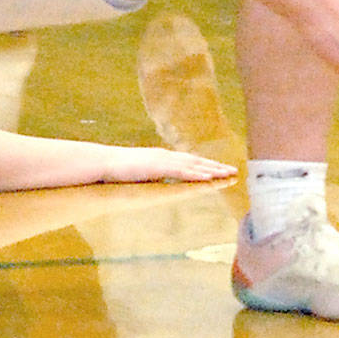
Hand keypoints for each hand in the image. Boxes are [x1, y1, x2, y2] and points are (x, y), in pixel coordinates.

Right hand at [103, 146, 236, 182]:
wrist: (104, 162)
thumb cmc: (119, 169)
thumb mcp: (140, 172)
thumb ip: (151, 175)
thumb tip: (158, 180)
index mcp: (163, 158)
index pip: (190, 162)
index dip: (207, 166)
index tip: (222, 170)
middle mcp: (166, 156)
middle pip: (196, 162)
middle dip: (216, 167)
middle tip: (234, 172)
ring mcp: (163, 160)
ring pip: (193, 165)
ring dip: (212, 170)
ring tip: (227, 174)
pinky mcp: (157, 166)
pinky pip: (181, 172)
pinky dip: (196, 174)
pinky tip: (208, 178)